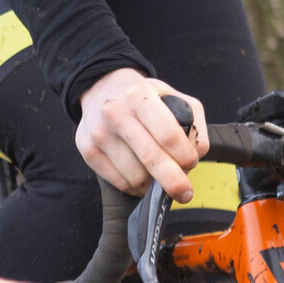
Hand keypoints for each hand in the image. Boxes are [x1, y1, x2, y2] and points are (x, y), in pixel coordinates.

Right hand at [75, 68, 203, 198]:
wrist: (103, 89)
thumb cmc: (144, 98)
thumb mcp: (174, 97)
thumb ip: (193, 123)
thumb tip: (196, 154)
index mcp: (140, 95)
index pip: (169, 134)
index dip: (185, 155)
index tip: (192, 163)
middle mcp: (116, 112)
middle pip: (151, 158)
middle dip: (173, 181)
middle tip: (185, 193)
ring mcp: (99, 133)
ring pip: (136, 176)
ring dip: (154, 184)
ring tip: (159, 176)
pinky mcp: (88, 150)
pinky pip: (120, 182)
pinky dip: (137, 187)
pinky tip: (143, 177)